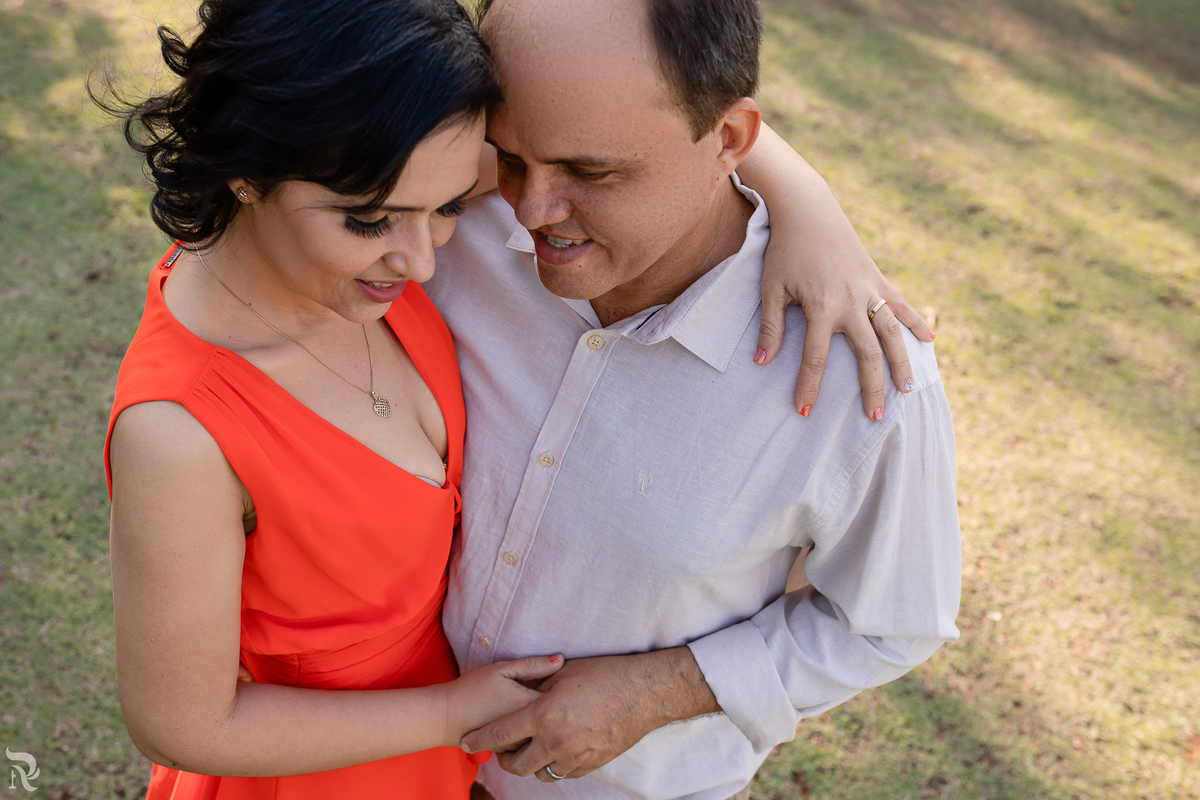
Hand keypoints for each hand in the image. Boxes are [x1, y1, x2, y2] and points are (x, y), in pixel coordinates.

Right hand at [442, 654, 564, 747]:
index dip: (564, 688)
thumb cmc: (472, 690)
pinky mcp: (511, 751)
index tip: (561, 681)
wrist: (445, 717)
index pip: (562, 698)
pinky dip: (531, 733)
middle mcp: (528, 728)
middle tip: (554, 695)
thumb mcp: (501, 670)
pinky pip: (530, 744)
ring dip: (546, 723)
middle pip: (556, 719)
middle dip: (557, 708)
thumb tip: (561, 659)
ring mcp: (520, 743)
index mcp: (530, 705)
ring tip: (543, 709)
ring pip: (544, 734)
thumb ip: (533, 665)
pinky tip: (524, 721)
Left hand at [460, 649, 716, 780]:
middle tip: (501, 747)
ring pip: (538, 772)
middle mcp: (555, 741)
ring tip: (530, 746)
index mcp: (544, 714)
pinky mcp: (590, 764)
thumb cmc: (604, 675)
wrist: (644, 693)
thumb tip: (519, 691)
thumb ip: (537, 684)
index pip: (500, 734)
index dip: (479, 739)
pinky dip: (554, 764)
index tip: (466, 741)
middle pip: (515, 763)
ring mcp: (574, 757)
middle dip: (503, 758)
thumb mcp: (564, 673)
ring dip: (530, 762)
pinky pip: (562, 773)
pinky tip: (556, 748)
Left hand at [755, 196, 932, 418]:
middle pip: (867, 354)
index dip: (809, 387)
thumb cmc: (785, 250)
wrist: (808, 210)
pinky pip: (901, 305)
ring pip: (892, 333)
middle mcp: (852, 301)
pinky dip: (917, 322)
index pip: (816, 358)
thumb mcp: (771, 287)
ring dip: (902, 363)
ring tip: (907, 390)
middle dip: (871, 388)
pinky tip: (930, 342)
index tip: (805, 411)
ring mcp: (869, 289)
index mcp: (822, 307)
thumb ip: (772, 326)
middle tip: (874, 418)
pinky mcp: (878, 278)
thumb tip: (763, 362)